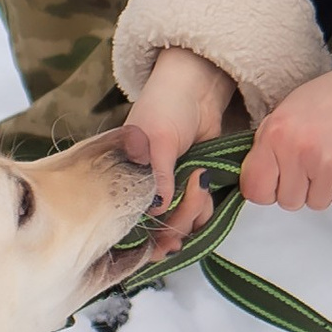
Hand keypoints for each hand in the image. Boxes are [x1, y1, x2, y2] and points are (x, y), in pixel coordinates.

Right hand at [120, 47, 233, 254]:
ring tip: (201, 180)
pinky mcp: (191, 186)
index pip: (129, 222)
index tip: (165, 244)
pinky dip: (205, 207)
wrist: (197, 88)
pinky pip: (198, 212)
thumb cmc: (165, 105)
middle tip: (194, 193)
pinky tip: (206, 185)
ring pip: (180, 223)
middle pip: (158, 229)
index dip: (146, 239)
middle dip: (179, 221)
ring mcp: (169, 189)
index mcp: (124, 179)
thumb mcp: (156, 138)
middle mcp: (143, 189)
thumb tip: (158, 209)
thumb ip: (157, 174)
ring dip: (195, 212)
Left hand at [240, 64, 331, 213]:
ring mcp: (324, 164)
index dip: (267, 190)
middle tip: (314, 163)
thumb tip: (258, 176)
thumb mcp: (288, 110)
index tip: (277, 182)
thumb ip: (269, 144)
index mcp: (275, 133)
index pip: (254, 188)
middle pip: (288, 201)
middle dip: (300, 188)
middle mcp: (297, 150)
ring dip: (325, 188)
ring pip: (316, 204)